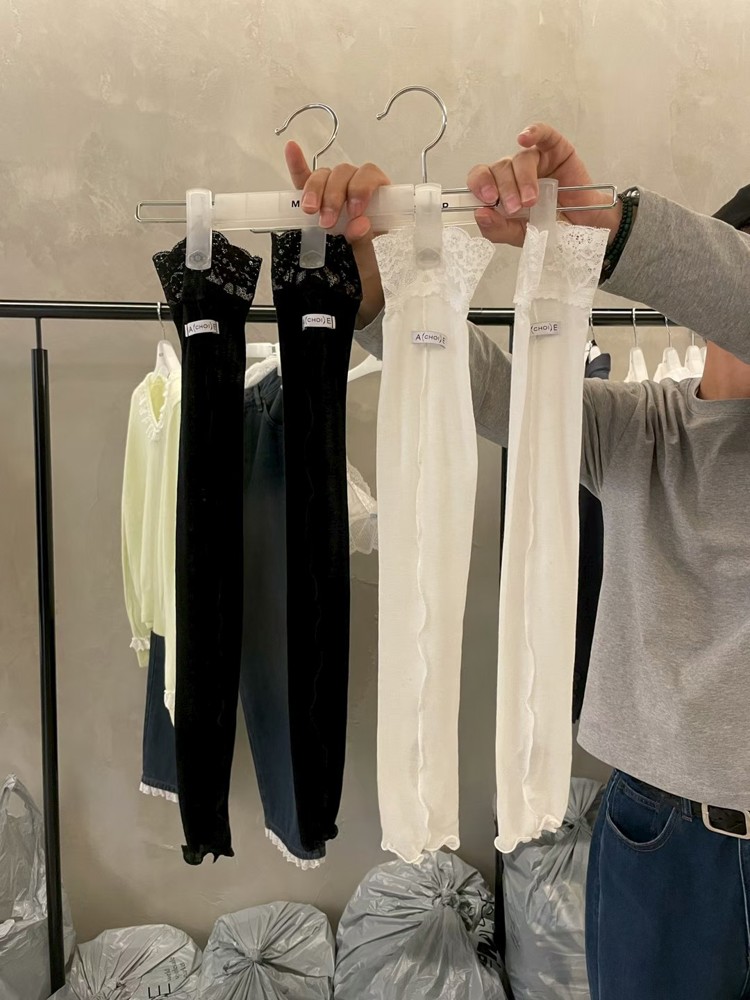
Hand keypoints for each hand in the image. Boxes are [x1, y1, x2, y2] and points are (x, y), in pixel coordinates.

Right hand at [285, 142, 388, 326]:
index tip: (355, 211)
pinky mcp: (316, 206)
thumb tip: (359, 224)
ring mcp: (336, 198)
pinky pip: (306, 181)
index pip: (373, 177)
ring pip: (325, 176)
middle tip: (327, 223)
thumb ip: (368, 246)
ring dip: (316, 189)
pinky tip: (292, 150)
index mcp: (381, 205)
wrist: (360, 303)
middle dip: (335, 194)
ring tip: (310, 212)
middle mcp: (359, 196)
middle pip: (346, 174)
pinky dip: (298, 167)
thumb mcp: (375, 270)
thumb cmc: (374, 283)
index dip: (363, 187)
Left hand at [468, 123, 622, 245]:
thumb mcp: (522, 236)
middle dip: (504, 189)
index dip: (479, 185)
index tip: (488, 200)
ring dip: (523, 179)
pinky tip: (524, 139)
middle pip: (499, 168)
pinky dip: (533, 132)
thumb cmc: (553, 229)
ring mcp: (535, 159)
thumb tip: (479, 214)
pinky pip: (542, 134)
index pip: (480, 179)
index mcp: (501, 191)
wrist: (586, 228)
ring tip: (532, 201)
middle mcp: (514, 173)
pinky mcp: (556, 149)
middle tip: (515, 208)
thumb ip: (499, 229)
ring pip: (519, 159)